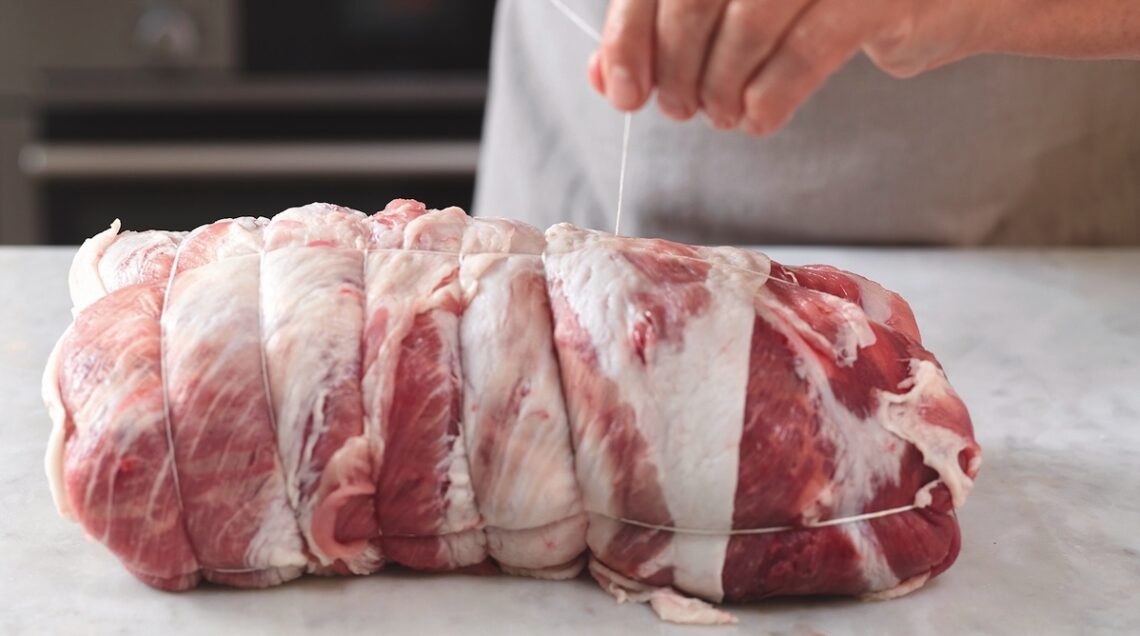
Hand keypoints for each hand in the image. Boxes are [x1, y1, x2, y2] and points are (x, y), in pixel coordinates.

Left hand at [587, 0, 989, 134]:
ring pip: (750, 19)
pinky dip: (771, 95)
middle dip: (677, 66)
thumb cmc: (833, 3)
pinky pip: (808, 49)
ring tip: (720, 116)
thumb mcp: (741, 13)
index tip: (623, 91)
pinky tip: (757, 119)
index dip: (632, 34)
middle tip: (679, 109)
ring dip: (722, 85)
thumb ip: (669, 34)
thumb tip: (605, 74)